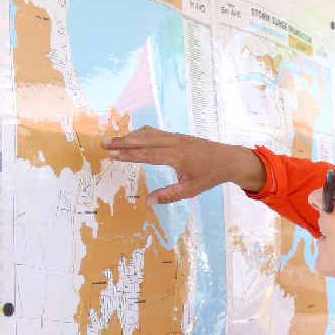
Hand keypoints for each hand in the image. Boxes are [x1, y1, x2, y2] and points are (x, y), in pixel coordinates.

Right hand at [102, 126, 262, 203]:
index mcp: (177, 156)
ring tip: (113, 141)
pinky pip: (156, 132)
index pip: (147, 154)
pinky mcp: (178, 136)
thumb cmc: (211, 176)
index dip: (128, 155)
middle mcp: (175, 143)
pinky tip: (134, 137)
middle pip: (144, 140)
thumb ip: (169, 195)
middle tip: (104, 144)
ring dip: (130, 136)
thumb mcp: (191, 189)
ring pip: (149, 133)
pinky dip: (142, 134)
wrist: (230, 159)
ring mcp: (177, 137)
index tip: (111, 155)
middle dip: (123, 142)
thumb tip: (148, 202)